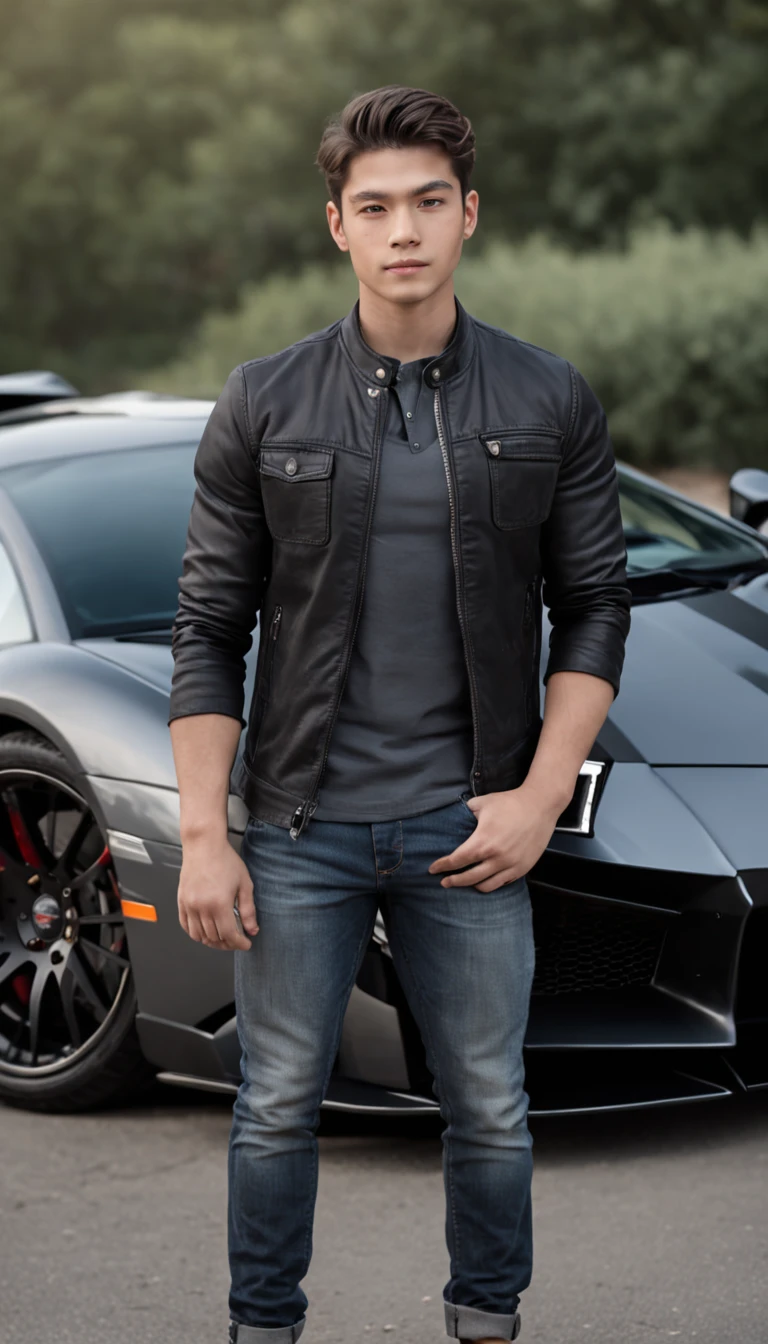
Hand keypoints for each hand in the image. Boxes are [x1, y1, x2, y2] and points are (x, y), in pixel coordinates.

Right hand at [177, 834, 258, 949]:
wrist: (204, 845)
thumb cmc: (225, 860)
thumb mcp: (244, 884)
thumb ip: (248, 910)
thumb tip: (252, 930)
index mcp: (219, 903)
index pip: (229, 935)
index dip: (239, 943)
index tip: (246, 944)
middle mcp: (201, 907)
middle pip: (213, 938)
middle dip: (228, 944)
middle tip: (237, 941)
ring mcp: (189, 905)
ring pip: (199, 935)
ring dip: (211, 941)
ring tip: (222, 938)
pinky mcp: (181, 901)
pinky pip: (186, 926)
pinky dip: (195, 933)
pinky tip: (205, 931)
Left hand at [428, 785, 564, 891]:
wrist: (540, 806)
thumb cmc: (510, 803)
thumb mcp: (482, 804)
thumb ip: (465, 813)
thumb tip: (454, 820)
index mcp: (483, 842)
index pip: (457, 860)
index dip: (442, 866)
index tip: (433, 869)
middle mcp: (496, 858)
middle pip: (468, 878)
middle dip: (453, 881)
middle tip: (444, 881)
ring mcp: (511, 865)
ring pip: (485, 886)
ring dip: (471, 885)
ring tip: (465, 881)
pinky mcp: (522, 868)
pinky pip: (502, 883)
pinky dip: (490, 883)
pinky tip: (485, 878)